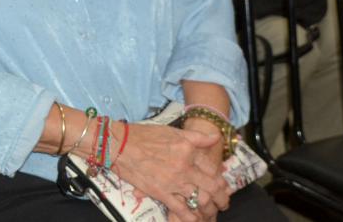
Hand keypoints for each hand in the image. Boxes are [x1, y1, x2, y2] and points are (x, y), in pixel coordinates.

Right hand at [110, 123, 229, 221]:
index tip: (222, 183)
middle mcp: (184, 166)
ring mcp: (174, 181)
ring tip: (212, 212)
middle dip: (222, 197)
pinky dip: (190, 217)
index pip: (213, 167)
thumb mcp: (172, 130)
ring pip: (201, 199)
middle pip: (212, 186)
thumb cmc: (143, 135)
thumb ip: (196, 136)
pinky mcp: (161, 192)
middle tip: (223, 202)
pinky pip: (181, 209)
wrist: (119, 144)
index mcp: (188, 150)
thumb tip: (216, 138)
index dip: (220, 177)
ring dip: (210, 208)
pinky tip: (195, 220)